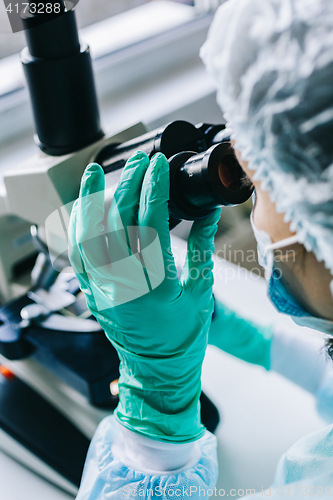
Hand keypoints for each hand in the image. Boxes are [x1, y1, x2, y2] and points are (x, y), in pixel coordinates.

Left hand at [68, 151, 220, 442]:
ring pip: (87, 236)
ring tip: (95, 172)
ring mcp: (103, 290)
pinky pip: (77, 255)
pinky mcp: (92, 293)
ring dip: (90, 201)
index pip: (150, 225)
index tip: (158, 166)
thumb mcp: (202, 291)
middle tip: (139, 163)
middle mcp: (124, 287)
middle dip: (128, 186)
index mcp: (157, 287)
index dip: (154, 190)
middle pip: (118, 224)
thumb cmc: (184, 335)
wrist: (159, 369)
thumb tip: (209, 212)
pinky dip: (78, 227)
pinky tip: (83, 207)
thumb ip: (201, 247)